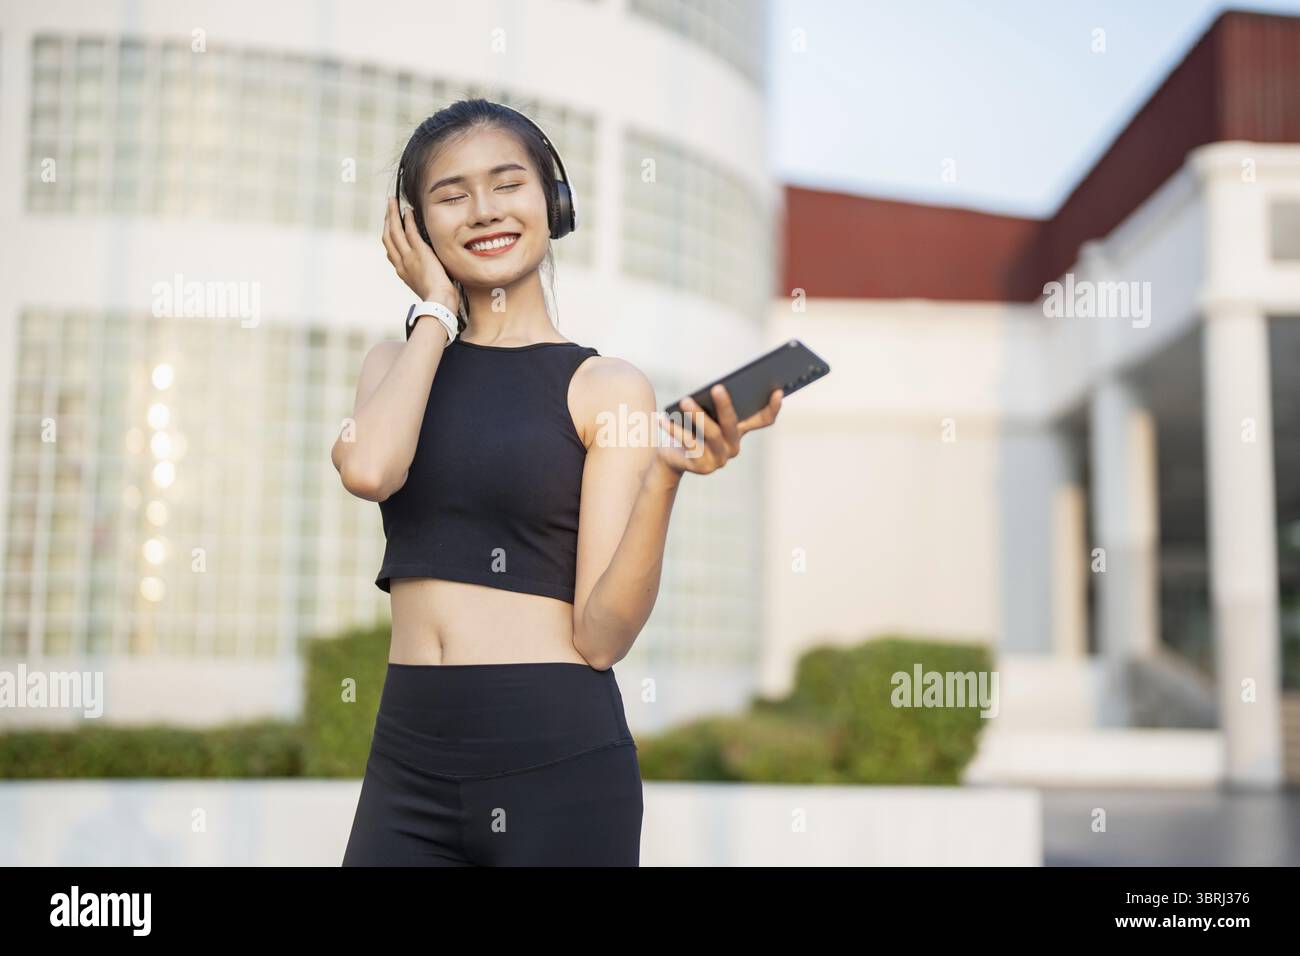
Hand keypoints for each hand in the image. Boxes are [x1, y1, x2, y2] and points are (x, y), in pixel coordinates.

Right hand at [382, 197, 458, 306]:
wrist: (439, 302)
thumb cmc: (438, 299)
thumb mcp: (427, 287)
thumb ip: (425, 277)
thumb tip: (431, 274)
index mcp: (403, 273)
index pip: (391, 252)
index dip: (389, 238)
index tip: (390, 227)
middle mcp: (401, 263)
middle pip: (388, 238)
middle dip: (386, 221)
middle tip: (387, 208)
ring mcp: (408, 257)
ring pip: (394, 231)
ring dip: (392, 214)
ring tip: (392, 201)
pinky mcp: (419, 252)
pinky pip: (409, 231)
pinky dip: (407, 219)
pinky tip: (407, 210)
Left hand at [656, 385, 782, 476]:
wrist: (671, 458)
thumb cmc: (689, 428)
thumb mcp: (703, 414)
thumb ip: (712, 405)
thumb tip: (715, 388)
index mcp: (740, 430)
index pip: (763, 420)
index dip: (773, 407)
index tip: (777, 390)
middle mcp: (733, 446)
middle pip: (732, 425)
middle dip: (725, 405)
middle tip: (717, 387)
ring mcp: (719, 459)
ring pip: (711, 435)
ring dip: (697, 416)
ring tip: (685, 401)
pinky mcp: (701, 467)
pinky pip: (688, 444)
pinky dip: (674, 429)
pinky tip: (664, 417)